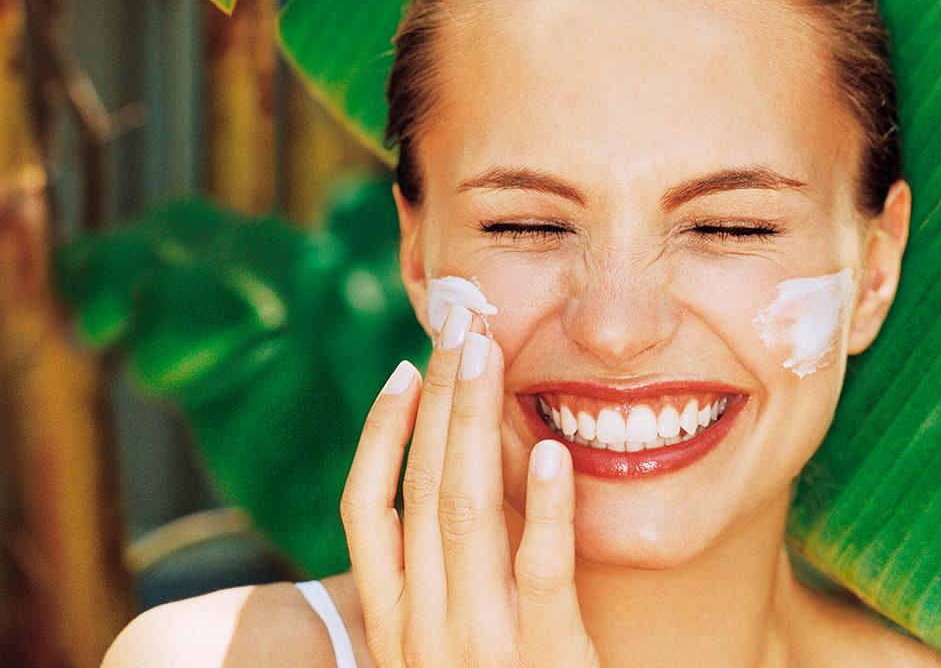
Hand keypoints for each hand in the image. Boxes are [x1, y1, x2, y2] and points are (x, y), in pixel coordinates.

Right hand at [340, 303, 602, 667]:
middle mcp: (420, 631)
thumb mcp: (444, 643)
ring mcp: (477, 648)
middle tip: (459, 328)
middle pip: (419, 490)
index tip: (406, 368)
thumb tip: (458, 476)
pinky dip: (548, 509)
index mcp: (390, 622)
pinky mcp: (546, 663)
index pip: (364, 508)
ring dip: (476, 426)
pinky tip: (554, 452)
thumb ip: (441, 575)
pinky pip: (542, 574)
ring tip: (487, 357)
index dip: (381, 433)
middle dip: (438, 402)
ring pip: (465, 514)